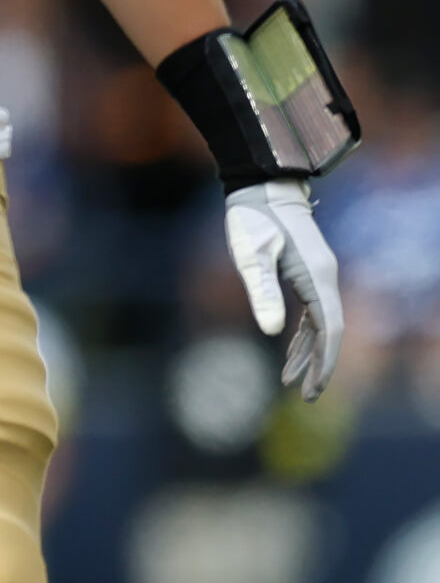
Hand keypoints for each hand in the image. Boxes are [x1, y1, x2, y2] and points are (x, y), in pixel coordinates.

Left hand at [225, 179, 343, 400]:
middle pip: (331, 332)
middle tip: (306, 397)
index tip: (313, 388)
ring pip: (322, 324)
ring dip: (308, 352)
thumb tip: (271, 332)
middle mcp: (325, 277)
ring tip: (288, 380)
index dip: (324, 361)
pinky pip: (313, 312)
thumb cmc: (251, 218)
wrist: (260, 186)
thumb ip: (261, 290)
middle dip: (320, 365)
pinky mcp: (308, 272)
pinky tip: (290, 351)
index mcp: (316, 277)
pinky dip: (304, 334)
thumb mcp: (250, 255)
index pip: (330, 329)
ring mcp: (319, 275)